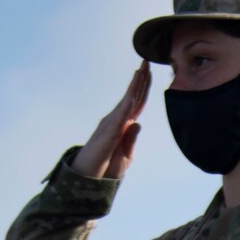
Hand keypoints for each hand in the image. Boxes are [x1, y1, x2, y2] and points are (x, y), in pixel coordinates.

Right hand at [70, 63, 150, 181]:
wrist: (89, 179)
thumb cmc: (106, 169)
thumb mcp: (126, 156)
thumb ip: (131, 140)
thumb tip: (138, 122)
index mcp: (124, 126)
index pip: (137, 103)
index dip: (144, 88)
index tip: (150, 72)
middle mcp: (117, 121)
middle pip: (133, 97)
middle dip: (141, 79)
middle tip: (147, 60)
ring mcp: (112, 125)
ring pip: (127, 102)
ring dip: (135, 87)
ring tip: (141, 70)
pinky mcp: (108, 133)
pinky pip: (120, 117)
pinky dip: (127, 105)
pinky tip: (133, 94)